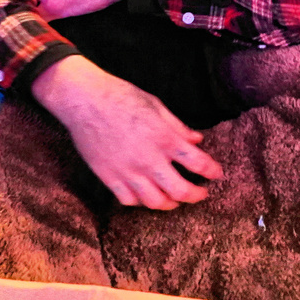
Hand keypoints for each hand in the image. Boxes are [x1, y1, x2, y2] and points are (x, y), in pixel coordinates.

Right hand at [31, 55, 223, 209]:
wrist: (83, 100)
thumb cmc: (120, 96)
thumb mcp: (155, 105)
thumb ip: (177, 126)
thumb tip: (196, 140)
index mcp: (164, 138)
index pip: (199, 164)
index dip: (212, 171)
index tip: (217, 174)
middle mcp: (149, 160)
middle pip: (181, 192)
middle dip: (196, 196)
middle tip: (200, 193)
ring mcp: (128, 171)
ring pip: (155, 202)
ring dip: (170, 203)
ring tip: (174, 199)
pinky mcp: (109, 177)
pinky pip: (129, 200)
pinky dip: (140, 201)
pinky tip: (144, 194)